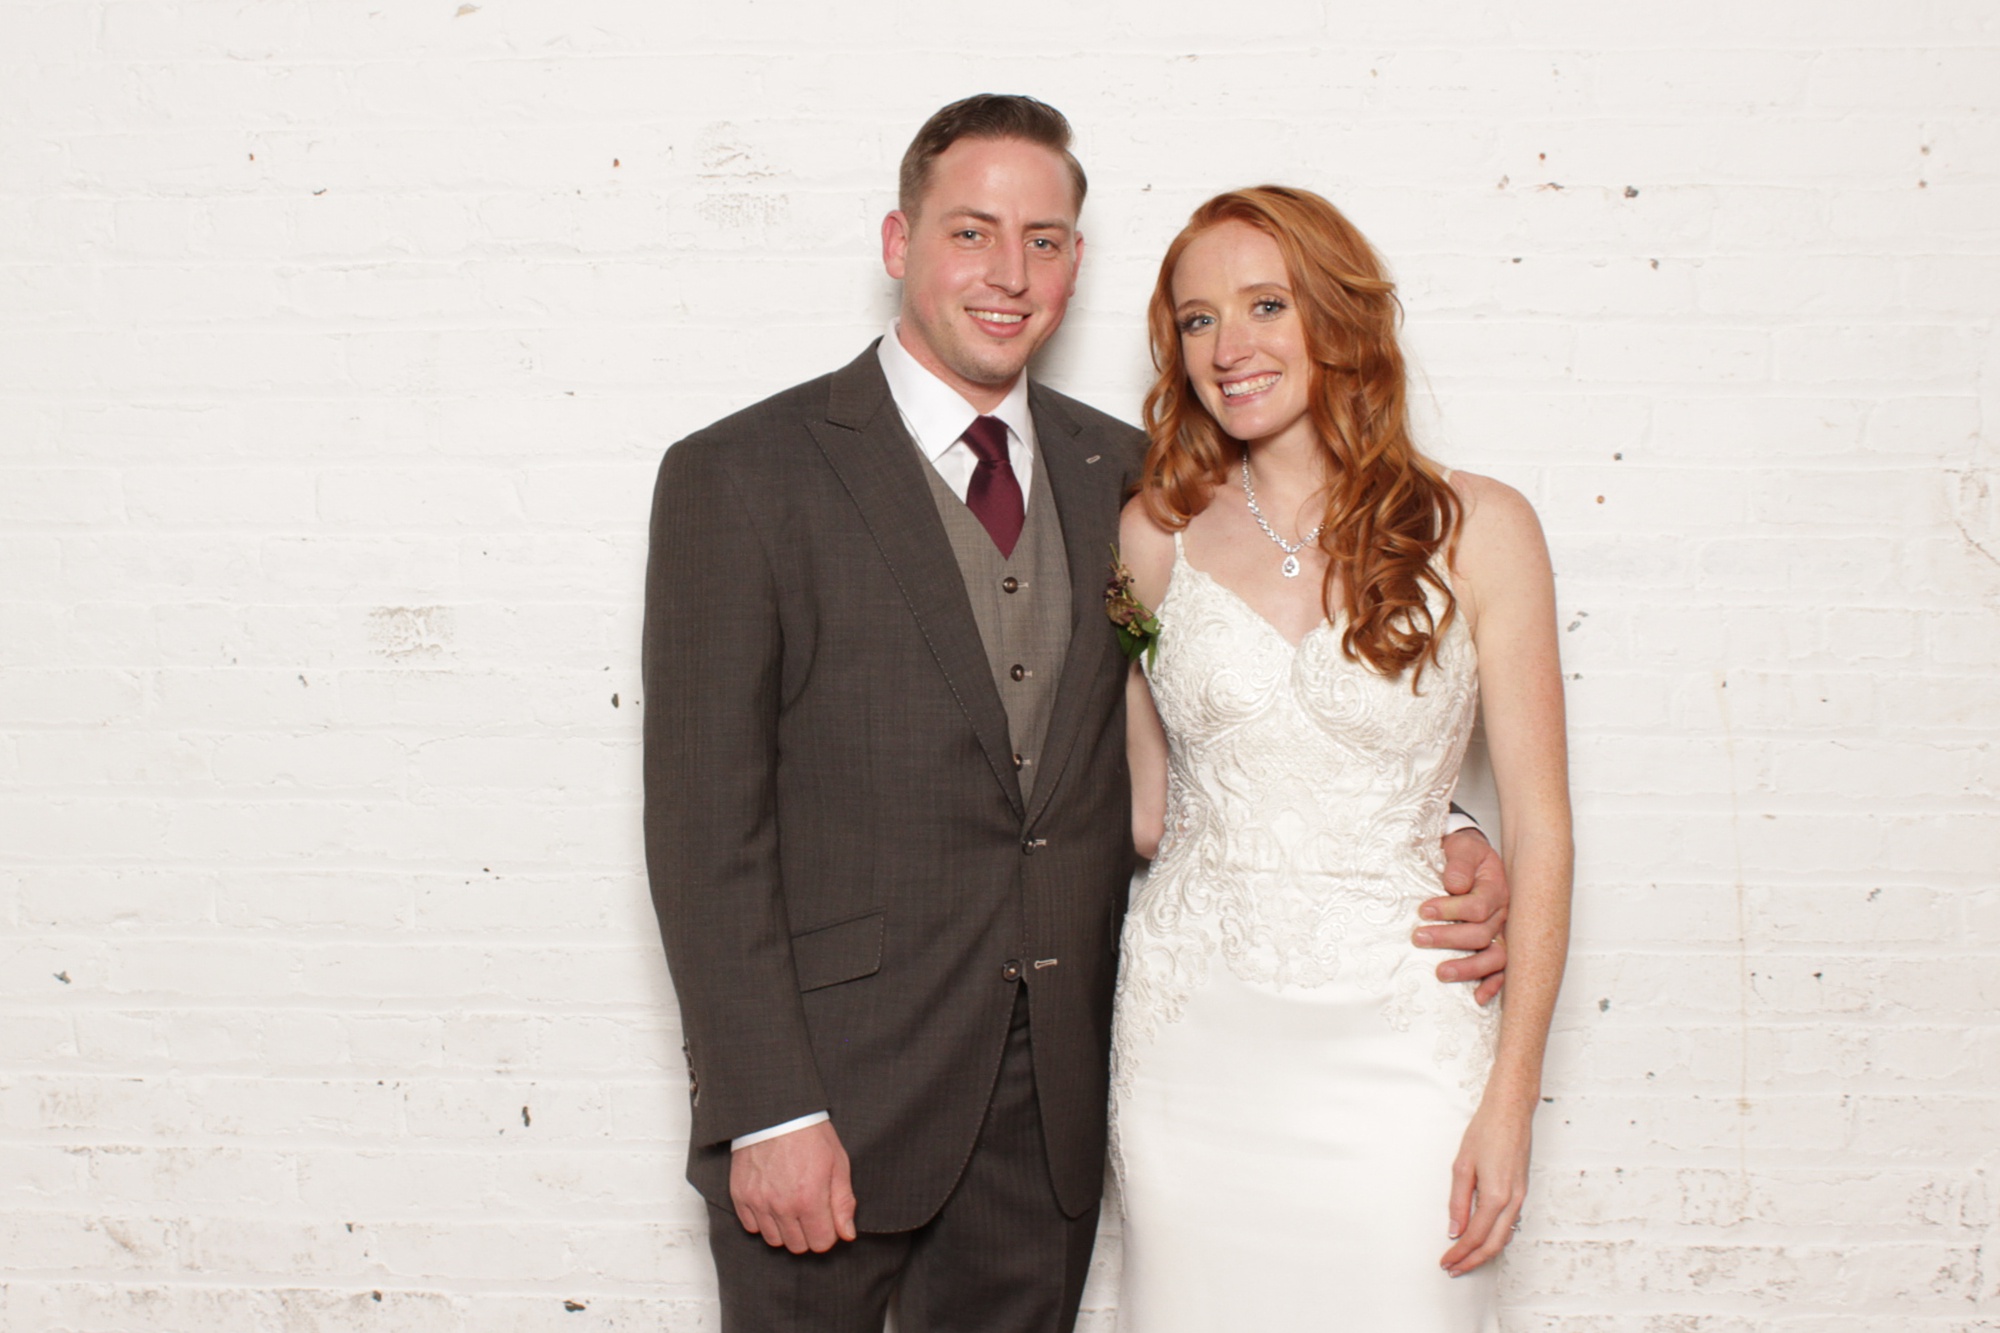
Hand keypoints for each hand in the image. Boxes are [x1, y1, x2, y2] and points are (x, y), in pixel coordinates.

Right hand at [729, 1120, 857, 1252]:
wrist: (776, 1113)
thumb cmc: (810, 1134)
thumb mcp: (838, 1164)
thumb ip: (843, 1203)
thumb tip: (847, 1234)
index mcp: (809, 1199)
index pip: (821, 1243)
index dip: (828, 1233)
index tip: (827, 1219)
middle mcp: (782, 1206)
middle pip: (798, 1246)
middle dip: (808, 1233)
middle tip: (810, 1211)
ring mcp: (758, 1202)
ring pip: (774, 1240)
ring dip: (785, 1229)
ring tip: (790, 1207)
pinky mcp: (741, 1195)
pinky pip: (751, 1226)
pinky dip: (762, 1220)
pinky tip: (772, 1203)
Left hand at [1415, 828, 1509, 1004]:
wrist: (1471, 857)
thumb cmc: (1465, 855)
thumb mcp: (1462, 849)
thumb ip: (1458, 865)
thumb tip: (1454, 885)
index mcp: (1495, 889)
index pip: (1478, 907)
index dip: (1450, 910)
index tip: (1423, 910)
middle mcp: (1502, 913)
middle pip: (1482, 934)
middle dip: (1449, 938)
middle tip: (1419, 938)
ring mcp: (1500, 932)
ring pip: (1494, 957)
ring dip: (1468, 968)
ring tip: (1441, 972)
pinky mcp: (1495, 945)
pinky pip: (1501, 970)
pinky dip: (1492, 986)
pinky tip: (1477, 998)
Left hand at [1440, 1101, 1530, 1276]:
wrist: (1511, 1112)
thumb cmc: (1486, 1132)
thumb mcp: (1462, 1166)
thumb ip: (1458, 1202)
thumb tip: (1455, 1230)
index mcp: (1496, 1196)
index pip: (1475, 1236)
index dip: (1459, 1253)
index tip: (1445, 1261)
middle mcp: (1512, 1201)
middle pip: (1493, 1245)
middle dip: (1472, 1261)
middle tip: (1453, 1268)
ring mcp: (1520, 1198)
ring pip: (1504, 1237)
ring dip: (1484, 1252)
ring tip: (1464, 1258)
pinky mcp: (1521, 1192)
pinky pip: (1510, 1224)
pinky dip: (1495, 1238)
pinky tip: (1482, 1239)